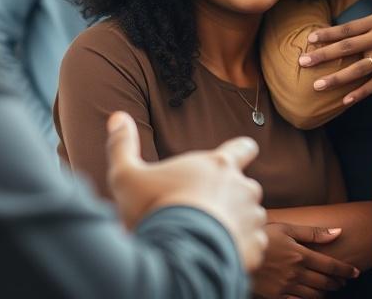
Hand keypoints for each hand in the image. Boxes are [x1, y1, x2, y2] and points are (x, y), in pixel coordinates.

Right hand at [106, 111, 268, 270]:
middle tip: (205, 211)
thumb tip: (117, 117)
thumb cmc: (155, 209)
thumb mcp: (128, 177)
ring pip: (250, 217)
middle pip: (246, 186)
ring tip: (208, 236)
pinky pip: (253, 246)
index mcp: (219, 165)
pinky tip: (217, 255)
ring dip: (236, 224)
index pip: (243, 148)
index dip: (242, 151)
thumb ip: (122, 146)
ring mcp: (251, 218)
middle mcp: (243, 188)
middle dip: (232, 197)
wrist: (178, 254)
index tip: (237, 158)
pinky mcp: (254, 248)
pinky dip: (240, 249)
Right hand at [252, 222, 359, 298]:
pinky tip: (311, 297)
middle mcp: (296, 272)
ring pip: (314, 295)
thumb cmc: (261, 236)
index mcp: (300, 254)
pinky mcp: (276, 296)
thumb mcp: (286, 228)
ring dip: (326, 292)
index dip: (345, 270)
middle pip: (325, 282)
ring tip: (330, 289)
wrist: (234, 251)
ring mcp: (286, 286)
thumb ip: (313, 232)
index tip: (356, 272)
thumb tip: (338, 232)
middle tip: (345, 281)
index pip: (330, 265)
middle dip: (338, 282)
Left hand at [298, 0, 371, 105]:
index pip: (348, 28)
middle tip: (303, 62)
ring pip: (358, 69)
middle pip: (347, 48)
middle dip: (323, 56)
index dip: (328, 34)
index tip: (310, 39)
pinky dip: (360, 93)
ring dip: (337, 78)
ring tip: (317, 85)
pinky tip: (344, 101)